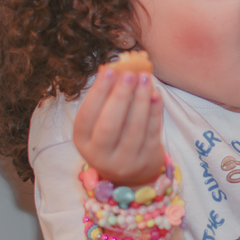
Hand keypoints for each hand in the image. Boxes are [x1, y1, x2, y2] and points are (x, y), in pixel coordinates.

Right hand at [72, 69, 165, 186]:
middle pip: (109, 125)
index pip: (86, 116)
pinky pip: (152, 133)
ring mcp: (124, 162)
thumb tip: (119, 68)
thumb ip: (106, 99)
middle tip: (130, 73)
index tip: (109, 70)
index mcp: (83, 142)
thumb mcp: (101, 122)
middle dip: (120, 96)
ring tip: (145, 78)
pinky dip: (155, 112)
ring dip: (140, 100)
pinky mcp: (146, 161)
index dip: (98, 92)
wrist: (132, 171)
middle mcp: (100, 156)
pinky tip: (155, 94)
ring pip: (134, 128)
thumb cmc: (114, 136)